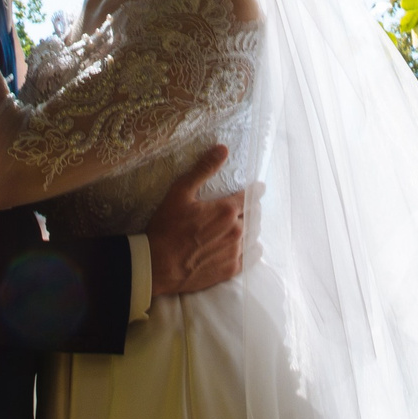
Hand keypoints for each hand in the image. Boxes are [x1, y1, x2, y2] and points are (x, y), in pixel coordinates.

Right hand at [146, 145, 243, 296]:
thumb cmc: (166, 226)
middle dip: (252, 208)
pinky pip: (250, 258)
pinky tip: (250, 247)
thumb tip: (222, 149)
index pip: (250, 196)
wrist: (157, 265)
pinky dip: (252, 250)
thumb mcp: (180, 191)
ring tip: (248, 224)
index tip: (260, 188)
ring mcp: (234, 251)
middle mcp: (235, 230)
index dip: (256, 190)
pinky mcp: (230, 269)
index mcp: (226, 210)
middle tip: (250, 205)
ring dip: (252, 228)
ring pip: (253, 236)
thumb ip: (203, 169)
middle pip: (254, 216)